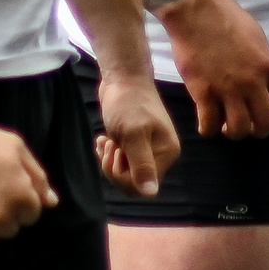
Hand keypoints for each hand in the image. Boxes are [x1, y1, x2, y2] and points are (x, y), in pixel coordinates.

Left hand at [92, 66, 180, 197]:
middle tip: (108, 146)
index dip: (124, 177)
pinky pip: (121, 159)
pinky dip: (108, 152)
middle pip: (134, 181)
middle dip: (115, 168)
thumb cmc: (128, 103)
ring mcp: (148, 147)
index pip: (144, 185)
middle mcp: (161, 153)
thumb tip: (151, 193)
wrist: (122, 76)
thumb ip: (141, 165)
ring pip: (125, 171)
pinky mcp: (134, 141)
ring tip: (104, 141)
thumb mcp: (133, 135)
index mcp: (167, 153)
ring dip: (110, 160)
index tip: (116, 153)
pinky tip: (102, 139)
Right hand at [159, 0, 268, 138]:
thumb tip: (261, 77)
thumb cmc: (225, 16)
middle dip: (258, 130)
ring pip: (238, 129)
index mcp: (268, 66)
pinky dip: (208, 129)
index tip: (264, 113)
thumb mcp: (256, 36)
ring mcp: (227, 90)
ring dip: (234, 132)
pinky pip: (209, 124)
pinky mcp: (203, 93)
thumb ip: (261, 61)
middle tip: (248, 127)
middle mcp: (252, 82)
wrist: (195, 10)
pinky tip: (206, 124)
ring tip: (226, 126)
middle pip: (265, 122)